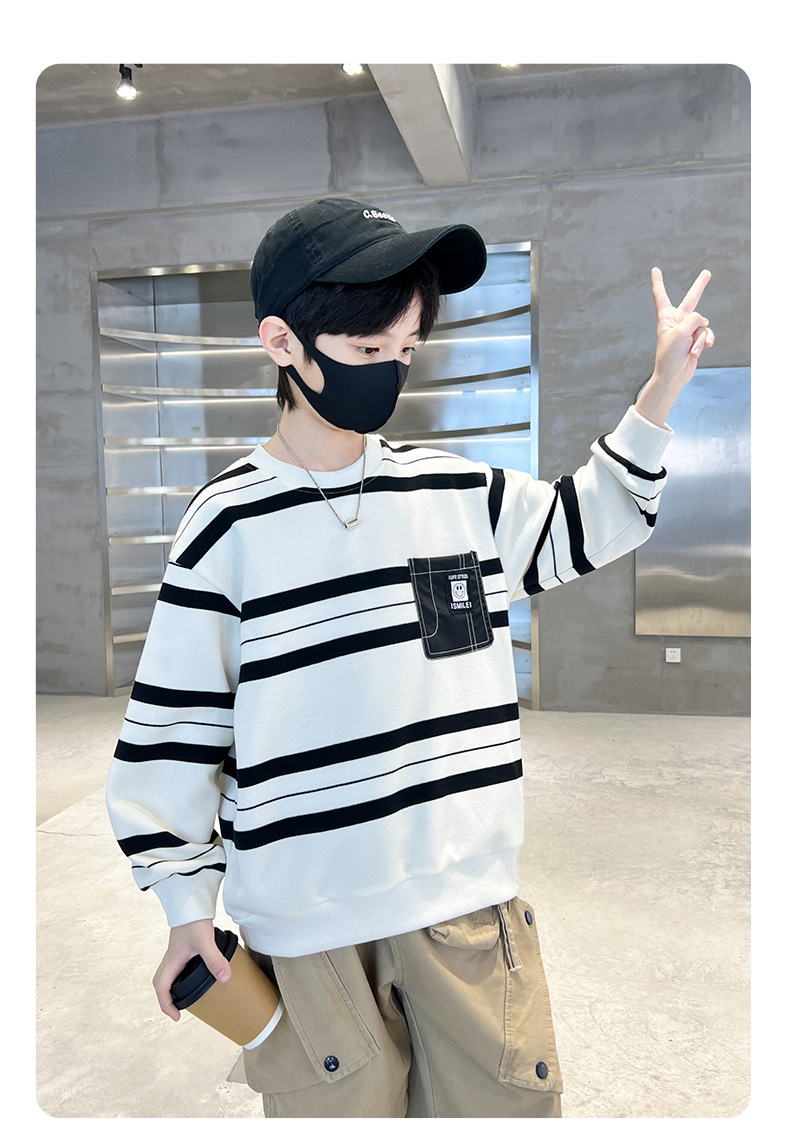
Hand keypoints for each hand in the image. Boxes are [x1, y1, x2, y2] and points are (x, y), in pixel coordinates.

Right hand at [152, 919, 231, 1021]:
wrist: (190, 898)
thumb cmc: (193, 918)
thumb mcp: (205, 941)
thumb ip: (215, 960)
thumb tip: (224, 979)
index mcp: (172, 960)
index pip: (161, 988)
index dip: (166, 1005)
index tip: (176, 1016)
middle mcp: (171, 957)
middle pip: (160, 982)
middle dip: (166, 998)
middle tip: (177, 1009)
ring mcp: (176, 950)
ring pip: (168, 973)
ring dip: (172, 987)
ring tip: (184, 996)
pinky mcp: (184, 945)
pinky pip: (177, 965)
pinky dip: (181, 975)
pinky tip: (194, 974)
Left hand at [651, 266, 714, 389]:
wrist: (673, 375)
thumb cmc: (670, 354)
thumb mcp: (681, 332)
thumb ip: (694, 319)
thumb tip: (703, 321)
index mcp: (666, 316)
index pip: (661, 295)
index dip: (658, 282)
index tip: (655, 270)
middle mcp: (677, 320)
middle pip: (691, 299)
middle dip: (700, 286)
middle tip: (707, 273)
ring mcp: (688, 329)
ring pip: (703, 324)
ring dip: (699, 338)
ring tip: (691, 350)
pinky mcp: (696, 339)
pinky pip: (707, 334)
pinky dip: (705, 342)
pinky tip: (700, 350)